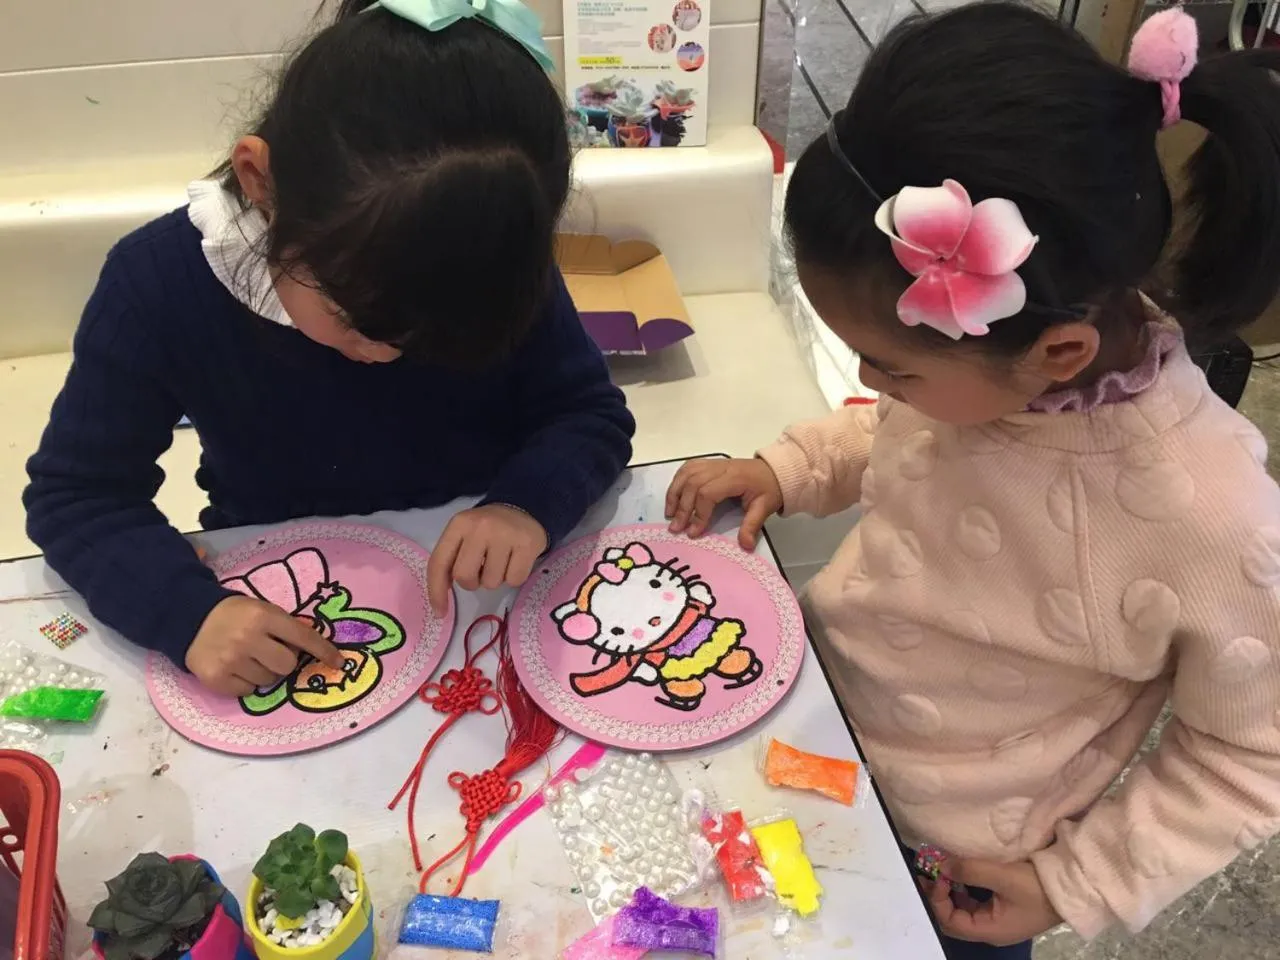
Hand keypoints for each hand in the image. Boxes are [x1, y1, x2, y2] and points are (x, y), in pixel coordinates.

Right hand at [186, 595, 345, 697]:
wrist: (189, 619)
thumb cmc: (235, 615)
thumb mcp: (262, 609)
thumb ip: (285, 626)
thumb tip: (314, 651)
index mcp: (263, 616)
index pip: (303, 637)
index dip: (323, 651)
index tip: (339, 662)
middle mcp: (248, 638)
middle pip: (287, 665)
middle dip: (284, 661)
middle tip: (270, 652)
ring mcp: (231, 660)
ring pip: (268, 680)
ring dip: (264, 672)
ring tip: (248, 658)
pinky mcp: (216, 679)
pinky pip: (248, 691)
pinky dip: (246, 682)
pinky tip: (235, 668)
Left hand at [428, 504, 547, 612]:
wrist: (524, 509)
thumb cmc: (489, 529)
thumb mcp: (465, 534)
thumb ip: (452, 559)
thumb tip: (441, 598)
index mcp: (459, 524)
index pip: (439, 563)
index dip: (436, 591)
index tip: (439, 613)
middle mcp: (480, 527)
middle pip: (464, 577)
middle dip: (472, 582)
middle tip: (482, 570)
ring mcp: (505, 535)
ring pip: (491, 583)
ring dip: (495, 579)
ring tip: (501, 561)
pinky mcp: (527, 544)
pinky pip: (514, 580)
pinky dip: (514, 577)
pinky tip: (516, 561)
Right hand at [665, 458, 782, 547]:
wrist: (773, 471)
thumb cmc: (768, 489)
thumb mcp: (765, 508)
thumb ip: (752, 526)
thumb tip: (745, 545)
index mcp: (734, 478)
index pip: (708, 493)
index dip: (698, 513)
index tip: (694, 532)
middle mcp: (720, 468)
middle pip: (693, 484)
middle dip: (682, 507)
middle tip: (676, 528)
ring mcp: (713, 464)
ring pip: (686, 474)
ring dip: (674, 493)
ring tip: (669, 513)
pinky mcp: (709, 463)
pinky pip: (687, 468)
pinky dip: (677, 481)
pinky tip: (674, 495)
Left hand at [920, 858, 1061, 946]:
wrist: (1074, 888)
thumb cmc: (1038, 887)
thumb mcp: (1002, 876)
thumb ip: (970, 871)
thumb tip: (941, 866)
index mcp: (989, 930)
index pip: (950, 922)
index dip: (937, 900)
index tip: (936, 875)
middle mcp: (991, 930)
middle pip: (954, 919)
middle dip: (938, 897)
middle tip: (928, 872)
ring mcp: (999, 920)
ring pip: (964, 910)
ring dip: (950, 892)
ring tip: (941, 870)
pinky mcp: (1006, 909)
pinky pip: (976, 903)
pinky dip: (964, 890)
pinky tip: (961, 873)